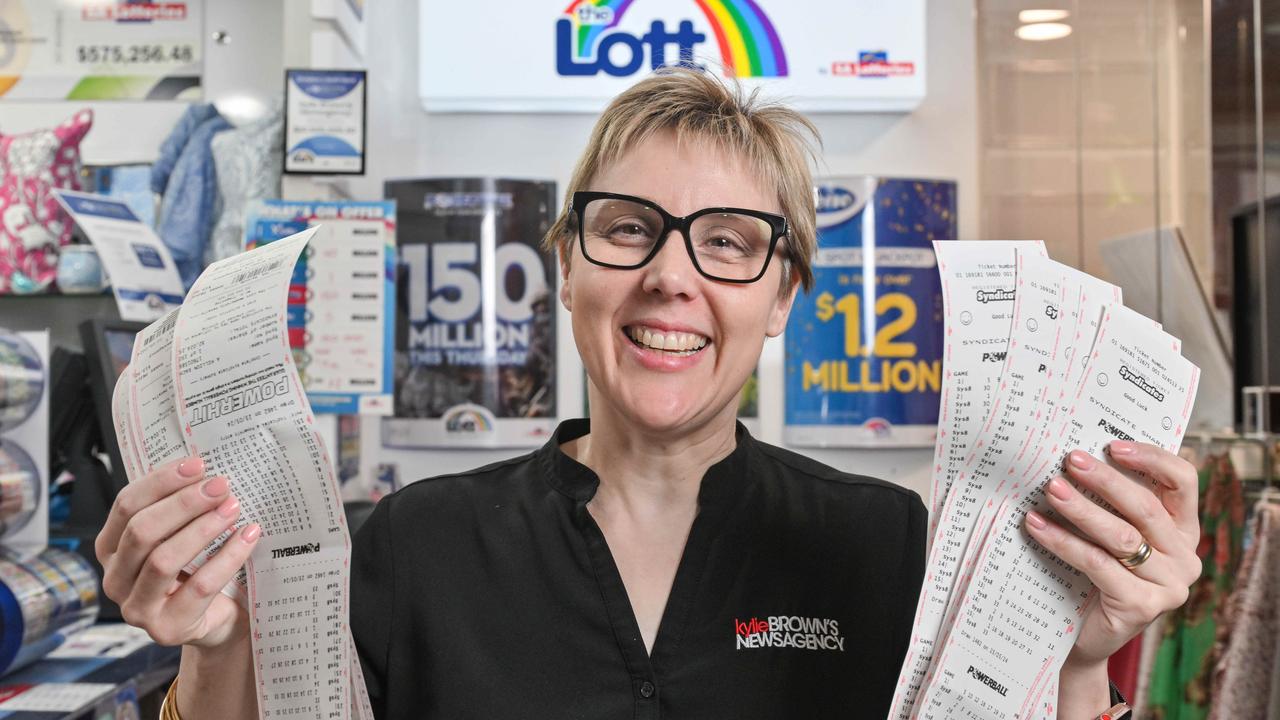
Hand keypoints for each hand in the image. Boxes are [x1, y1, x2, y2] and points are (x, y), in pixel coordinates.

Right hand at [95, 456, 260, 648]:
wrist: (217, 621)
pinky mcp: (167, 628)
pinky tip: (248, 536)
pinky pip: (200, 586)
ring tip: (233, 508)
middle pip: (142, 531)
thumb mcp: (179, 537)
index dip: (161, 482)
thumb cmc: (194, 570)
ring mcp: (137, 608)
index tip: (198, 464)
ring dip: (203, 528)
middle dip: (184, 503)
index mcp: (110, 548)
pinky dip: (227, 557)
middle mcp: (115, 579)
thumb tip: (205, 470)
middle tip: (221, 485)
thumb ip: (179, 509)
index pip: (126, 506)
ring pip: (164, 560)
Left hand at [1025, 441, 1199, 666]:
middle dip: (1104, 480)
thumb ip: (1107, 502)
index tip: (1112, 445)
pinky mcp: (1144, 606)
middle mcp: (1184, 556)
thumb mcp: (1106, 532)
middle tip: (1070, 461)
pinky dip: (1064, 542)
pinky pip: (1099, 564)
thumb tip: (1072, 456)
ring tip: (1050, 490)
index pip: (1183, 482)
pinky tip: (1037, 526)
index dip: (1152, 459)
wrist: (1081, 635)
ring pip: (1122, 536)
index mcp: (1182, 529)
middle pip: (1146, 507)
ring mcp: (1169, 585)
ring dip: (1081, 509)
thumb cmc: (1091, 573)